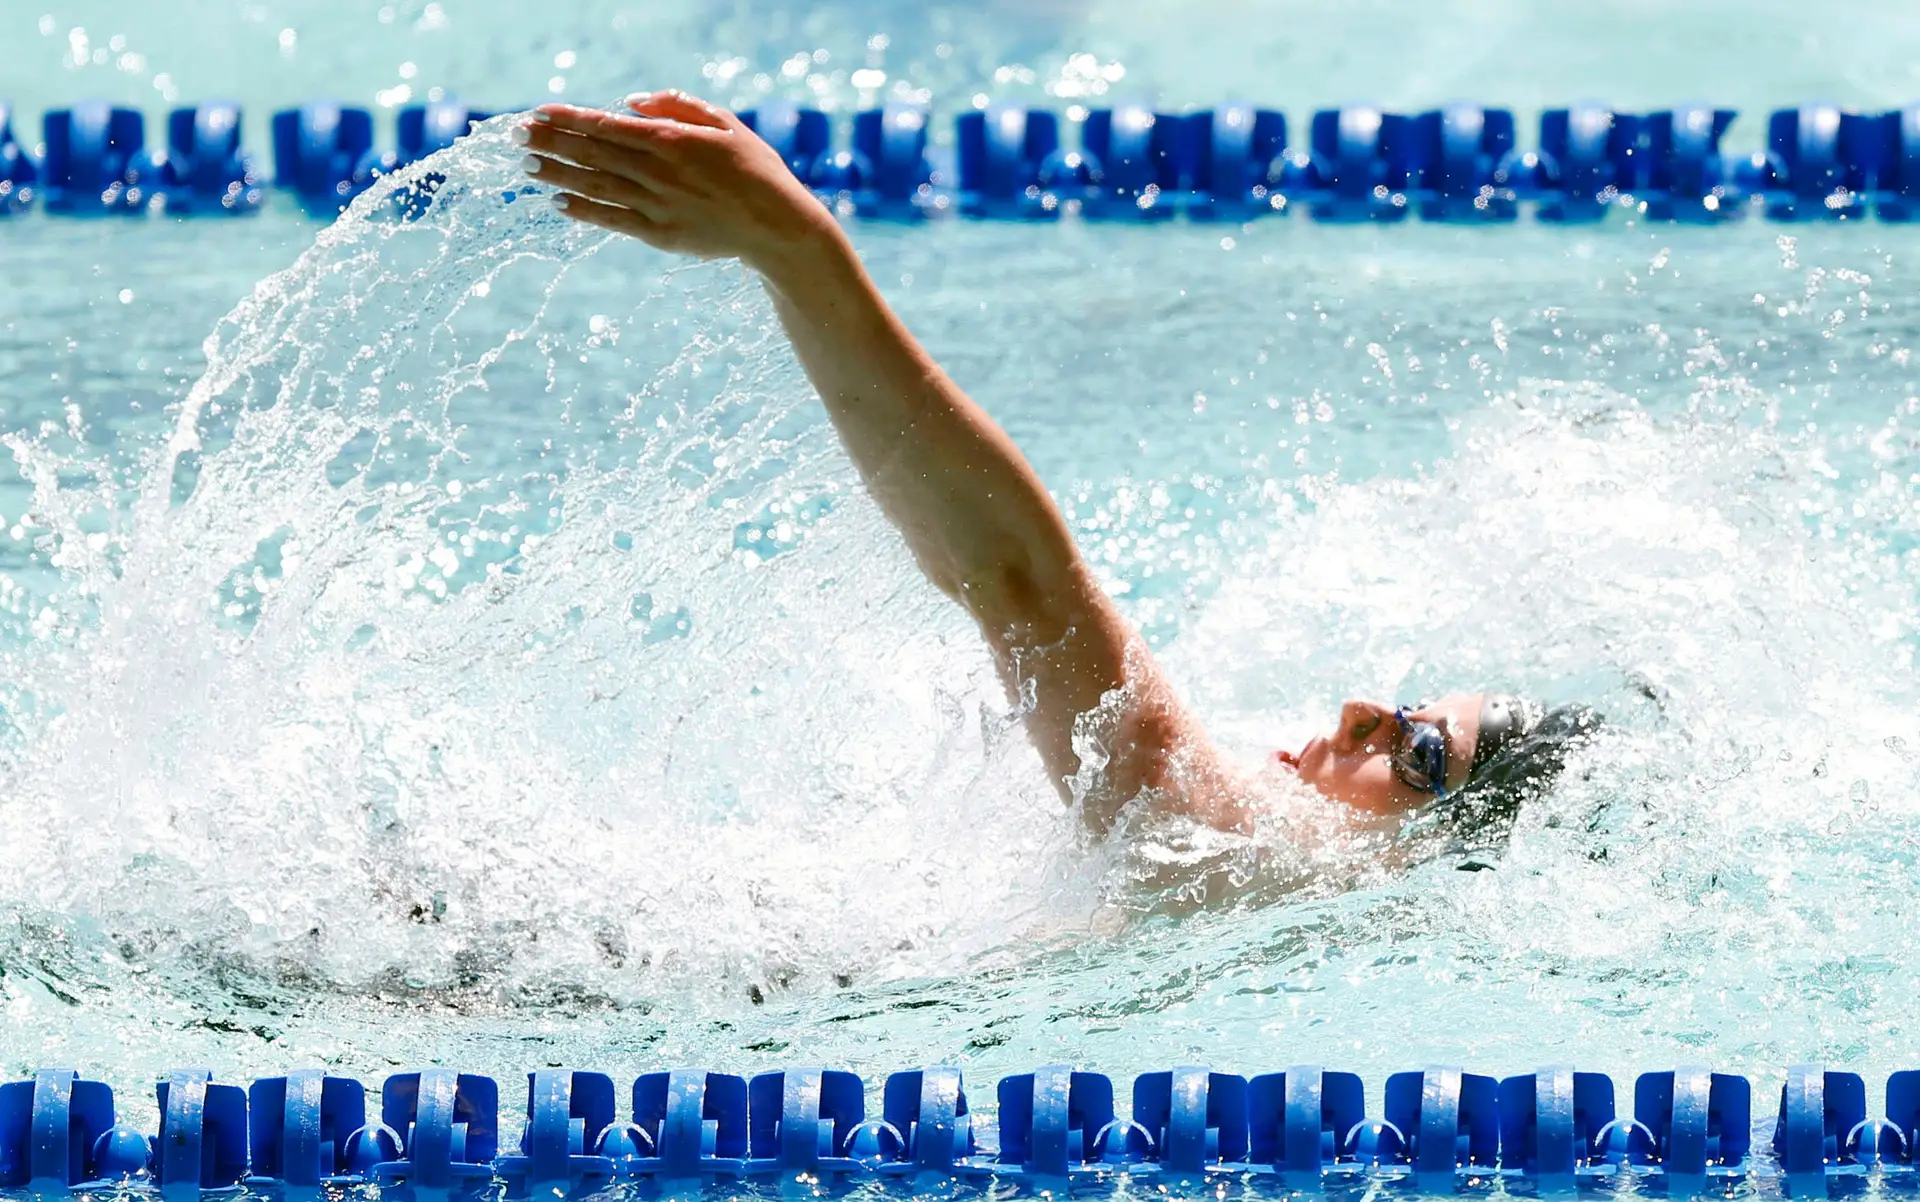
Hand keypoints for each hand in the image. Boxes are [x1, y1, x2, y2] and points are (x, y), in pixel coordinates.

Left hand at [516, 91, 839, 275]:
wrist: (778, 226)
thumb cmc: (754, 169)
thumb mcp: (725, 123)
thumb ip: (678, 106)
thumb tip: (632, 102)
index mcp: (672, 141)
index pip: (607, 126)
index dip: (568, 119)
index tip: (537, 113)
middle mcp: (659, 173)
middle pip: (592, 154)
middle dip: (551, 143)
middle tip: (516, 136)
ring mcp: (657, 206)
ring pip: (596, 186)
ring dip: (558, 175)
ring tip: (527, 167)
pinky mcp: (660, 235)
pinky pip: (613, 221)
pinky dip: (584, 212)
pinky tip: (559, 203)